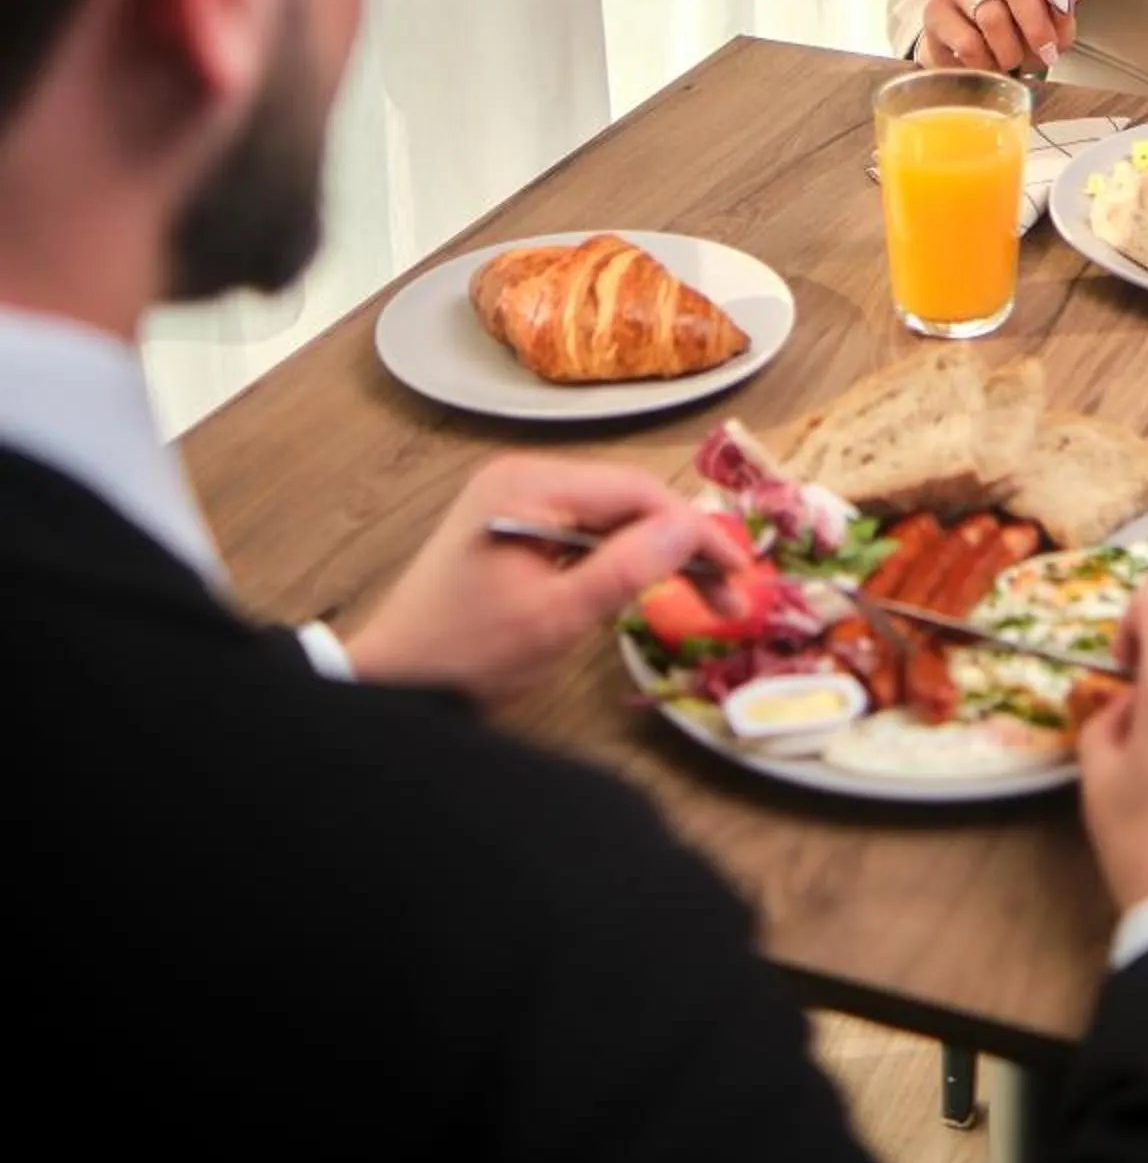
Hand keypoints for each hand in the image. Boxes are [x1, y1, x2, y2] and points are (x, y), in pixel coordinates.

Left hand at [342, 454, 752, 711]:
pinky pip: (585, 532)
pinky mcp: (514, 529)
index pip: (636, 491)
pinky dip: (621, 560)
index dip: (696, 529)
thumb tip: (694, 525)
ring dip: (657, 554)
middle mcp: (522, 477)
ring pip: (612, 517)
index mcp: (527, 485)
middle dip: (682, 544)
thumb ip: (628, 567)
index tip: (740, 571)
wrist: (392, 684)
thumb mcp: (556, 617)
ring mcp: (515, 501)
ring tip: (704, 596)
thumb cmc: (468, 655)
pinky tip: (648, 588)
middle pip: (627, 500)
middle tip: (730, 595)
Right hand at [918, 0, 1078, 75]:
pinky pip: (967, 42)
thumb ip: (1062, 15)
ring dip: (1011, 51)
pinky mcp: (935, 13)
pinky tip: (988, 65)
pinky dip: (986, 63)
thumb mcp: (1051, 26)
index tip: (1062, 2)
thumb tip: (1065, 4)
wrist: (974, 56)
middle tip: (1048, 52)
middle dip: (1037, 24)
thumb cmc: (1019, 33)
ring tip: (1013, 62)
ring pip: (991, 16)